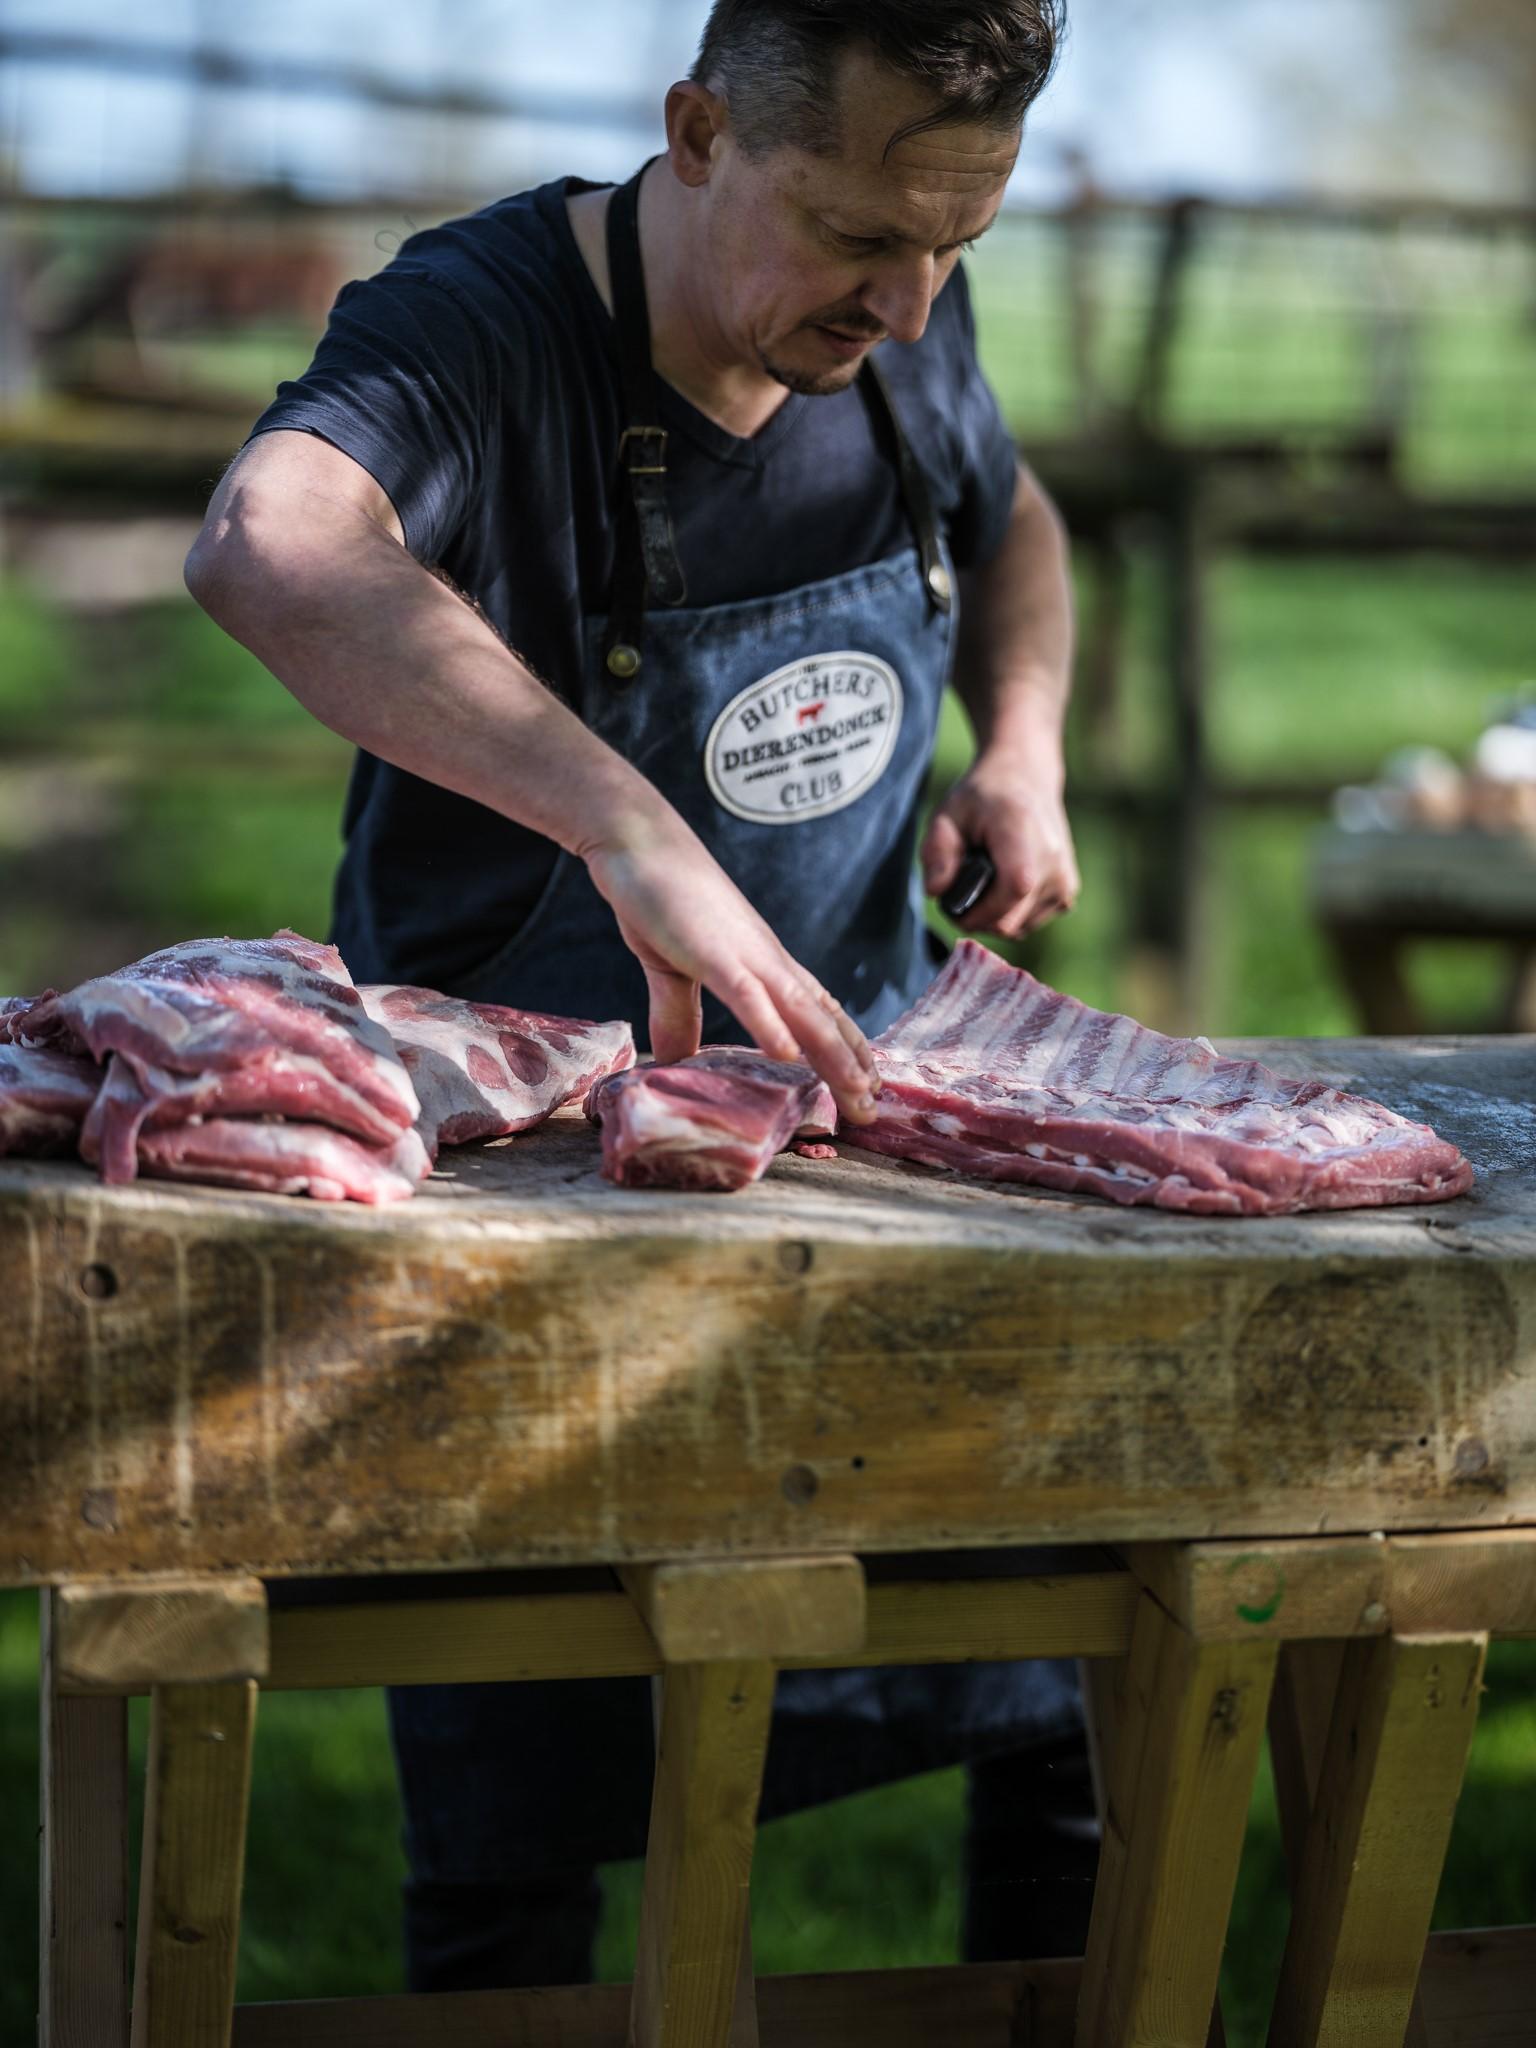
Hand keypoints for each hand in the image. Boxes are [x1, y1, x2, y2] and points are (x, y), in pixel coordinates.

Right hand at [582, 806, 878, 1122]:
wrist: (639, 840)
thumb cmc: (660, 898)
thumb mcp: (672, 968)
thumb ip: (678, 1015)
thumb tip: (675, 1061)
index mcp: (764, 964)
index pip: (819, 1011)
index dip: (846, 1048)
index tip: (868, 1085)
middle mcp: (768, 961)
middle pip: (821, 1020)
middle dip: (850, 1066)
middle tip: (872, 1111)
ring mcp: (745, 956)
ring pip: (800, 1012)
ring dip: (831, 1054)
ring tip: (856, 1092)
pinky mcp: (712, 952)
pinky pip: (747, 994)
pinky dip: (768, 1025)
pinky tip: (785, 1056)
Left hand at [921, 750, 1079, 938]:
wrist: (1026, 780)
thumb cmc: (982, 799)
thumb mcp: (947, 814)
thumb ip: (936, 852)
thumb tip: (935, 892)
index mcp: (1024, 834)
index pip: (1013, 888)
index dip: (977, 911)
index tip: (952, 906)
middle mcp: (1053, 860)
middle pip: (1009, 921)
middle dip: (975, 917)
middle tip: (958, 892)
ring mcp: (1064, 880)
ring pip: (1016, 929)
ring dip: (992, 916)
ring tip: (983, 882)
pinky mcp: (1067, 895)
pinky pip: (1028, 924)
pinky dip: (1009, 914)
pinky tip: (1001, 886)